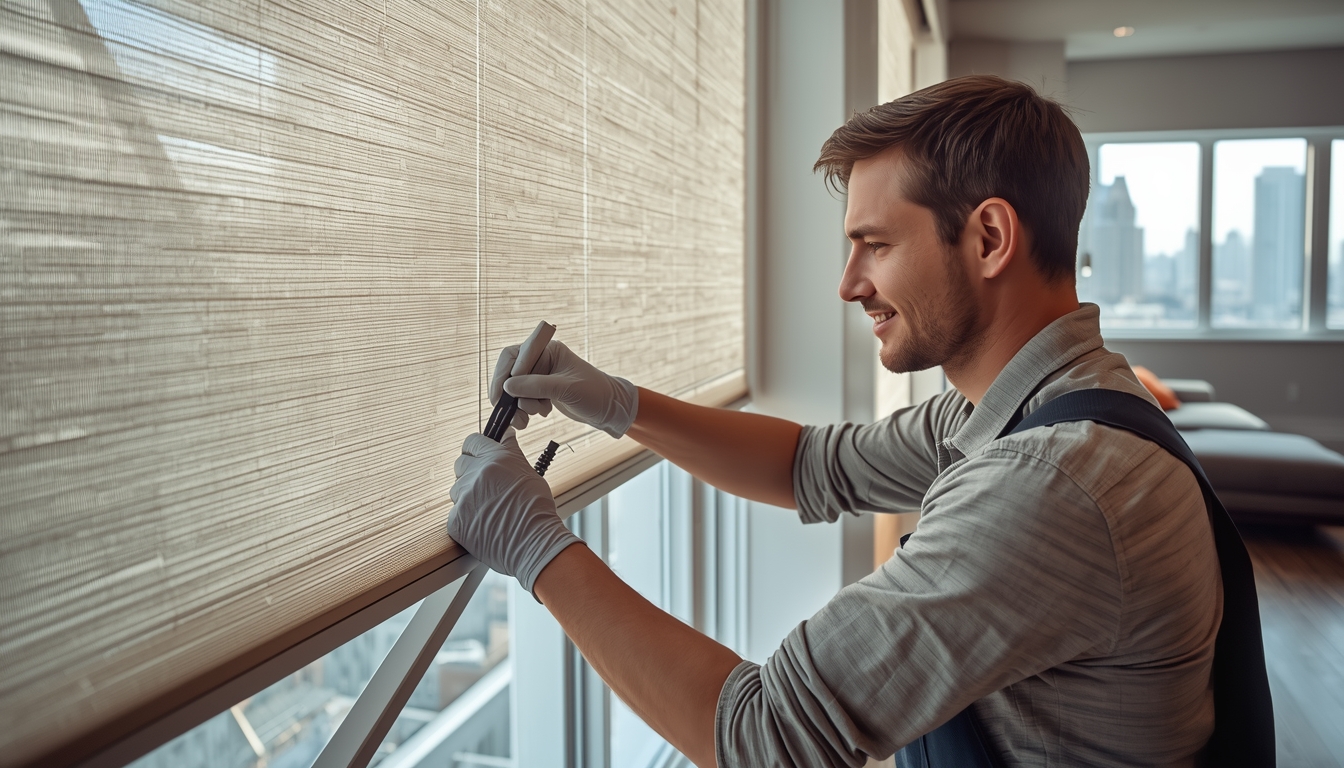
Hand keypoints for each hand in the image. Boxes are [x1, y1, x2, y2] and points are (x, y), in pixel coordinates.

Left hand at [448, 432, 581, 594]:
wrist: (534, 542)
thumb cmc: (537, 510)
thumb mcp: (529, 472)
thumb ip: (511, 453)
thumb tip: (505, 437)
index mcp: (495, 459)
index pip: (472, 442)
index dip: (476, 450)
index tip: (478, 456)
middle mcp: (477, 474)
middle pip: (460, 465)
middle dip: (470, 473)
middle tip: (487, 487)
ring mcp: (464, 498)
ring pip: (457, 491)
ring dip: (468, 497)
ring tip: (489, 509)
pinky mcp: (457, 521)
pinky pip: (455, 514)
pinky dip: (466, 519)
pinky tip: (484, 525)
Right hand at [490, 341, 637, 438]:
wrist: (609, 409)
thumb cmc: (595, 393)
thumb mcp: (566, 389)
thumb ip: (536, 386)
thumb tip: (507, 386)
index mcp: (547, 350)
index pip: (514, 355)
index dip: (504, 374)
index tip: (502, 394)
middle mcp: (541, 360)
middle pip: (510, 374)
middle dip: (510, 395)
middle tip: (514, 413)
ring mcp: (540, 377)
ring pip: (514, 390)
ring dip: (518, 406)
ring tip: (531, 417)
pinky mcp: (540, 391)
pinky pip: (522, 399)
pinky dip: (524, 410)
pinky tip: (538, 415)